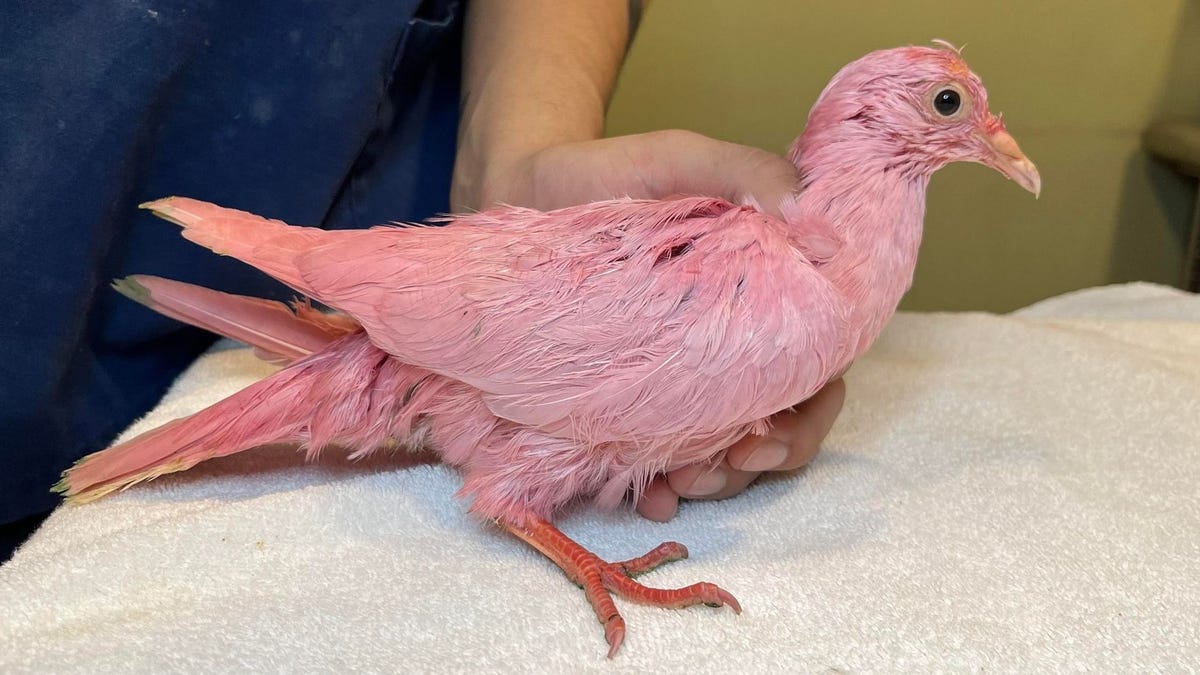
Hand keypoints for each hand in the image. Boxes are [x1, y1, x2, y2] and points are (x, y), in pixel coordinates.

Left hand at [452, 130, 847, 521]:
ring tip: (675, 483)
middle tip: (714, 469)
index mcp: (764, 295)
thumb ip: (748, 174)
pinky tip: (647, 495)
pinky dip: (658, 486)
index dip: (808, 414)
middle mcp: (730, 344)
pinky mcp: (625, 396)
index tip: (767, 437)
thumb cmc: (607, 173)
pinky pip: (653, 456)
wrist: (520, 187)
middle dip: (756, 464)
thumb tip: (819, 230)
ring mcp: (678, 376)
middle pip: (776, 426)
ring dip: (713, 481)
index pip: (816, 368)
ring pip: (723, 453)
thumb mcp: (680, 159)